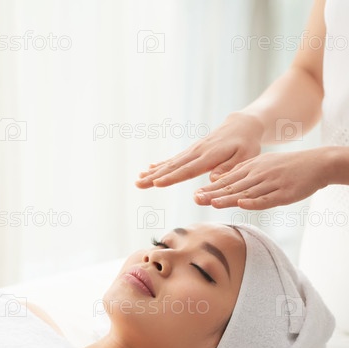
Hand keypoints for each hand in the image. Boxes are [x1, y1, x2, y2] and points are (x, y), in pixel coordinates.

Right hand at [135, 112, 263, 187]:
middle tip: (138, 183)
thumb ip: (229, 168)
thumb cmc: (247, 144)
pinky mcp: (192, 151)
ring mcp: (193, 151)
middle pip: (173, 167)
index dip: (172, 177)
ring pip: (170, 163)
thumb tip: (213, 179)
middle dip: (155, 176)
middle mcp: (198, 152)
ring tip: (138, 179)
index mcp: (210, 156)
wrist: (243, 125)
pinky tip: (149, 169)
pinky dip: (161, 164)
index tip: (157, 183)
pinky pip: (174, 159)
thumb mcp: (244, 157)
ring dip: (153, 172)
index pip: (188, 169)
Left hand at [194, 149, 328, 209]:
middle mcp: (259, 175)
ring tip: (212, 203)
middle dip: (213, 194)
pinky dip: (254, 201)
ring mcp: (271, 183)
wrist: (316, 163)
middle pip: (233, 187)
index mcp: (252, 168)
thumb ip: (244, 174)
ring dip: (229, 198)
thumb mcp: (262, 165)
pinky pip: (267, 198)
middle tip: (195, 199)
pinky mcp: (284, 193)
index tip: (195, 195)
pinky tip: (242, 204)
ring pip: (246, 192)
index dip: (211, 189)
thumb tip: (224, 183)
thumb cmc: (287, 167)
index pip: (228, 181)